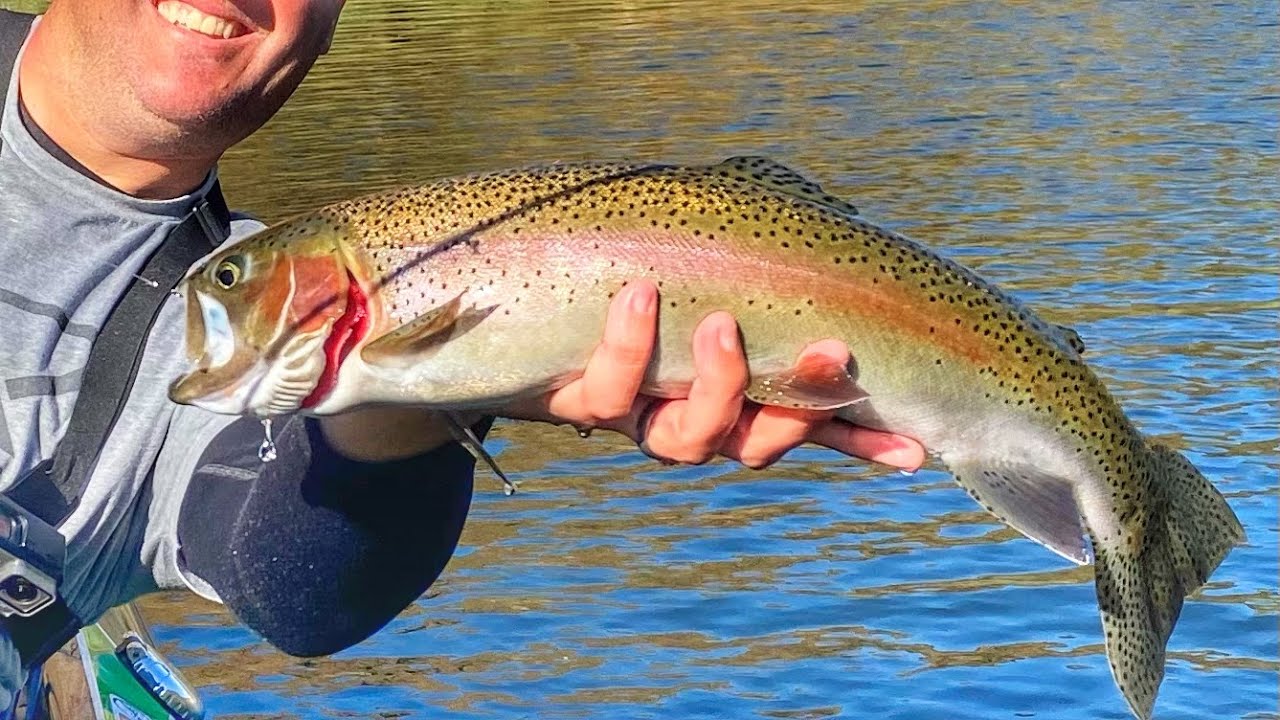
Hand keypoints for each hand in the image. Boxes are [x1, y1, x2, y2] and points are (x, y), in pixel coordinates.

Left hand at [503, 280, 925, 470]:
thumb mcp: (706, 249)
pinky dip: (628, 347)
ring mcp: (639, 414)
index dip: (859, 446)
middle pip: (754, 442)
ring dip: (716, 385)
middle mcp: (690, 416)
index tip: (912, 450)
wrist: (513, 295)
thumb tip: (838, 222)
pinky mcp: (584, 399)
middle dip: (796, 408)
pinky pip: (610, 391)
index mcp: (734, 392)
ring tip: (719, 324)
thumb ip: (759, 250)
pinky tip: (639, 298)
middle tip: (828, 352)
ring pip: (689, 439)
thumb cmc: (630, 261)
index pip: (806, 427)